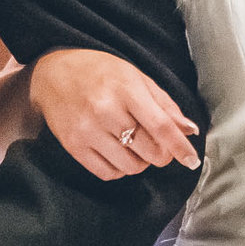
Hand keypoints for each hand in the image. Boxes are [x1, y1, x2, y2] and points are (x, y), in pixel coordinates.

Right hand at [28, 47, 199, 178]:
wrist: (52, 74)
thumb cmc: (100, 72)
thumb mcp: (136, 77)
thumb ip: (164, 104)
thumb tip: (189, 130)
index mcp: (126, 90)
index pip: (161, 126)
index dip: (180, 147)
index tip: (192, 160)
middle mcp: (106, 111)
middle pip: (149, 151)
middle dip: (161, 154)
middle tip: (158, 145)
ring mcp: (88, 130)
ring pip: (130, 166)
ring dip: (141, 162)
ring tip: (135, 146)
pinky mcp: (74, 146)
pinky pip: (107, 173)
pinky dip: (119, 169)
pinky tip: (118, 153)